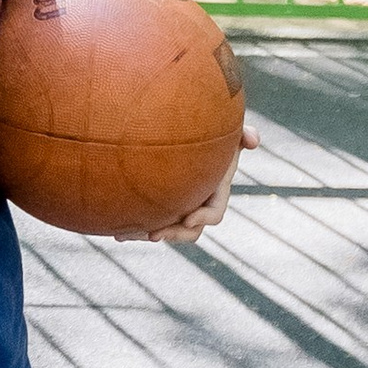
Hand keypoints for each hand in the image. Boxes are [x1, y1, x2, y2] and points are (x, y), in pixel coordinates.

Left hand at [139, 116, 260, 244]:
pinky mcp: (158, 209)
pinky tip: (114, 232)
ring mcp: (177, 209)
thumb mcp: (228, 134)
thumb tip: (254, 140)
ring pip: (164, 231)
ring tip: (127, 234)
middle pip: (189, 231)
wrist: (182, 140)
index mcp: (214, 194)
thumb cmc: (209, 136)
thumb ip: (242, 133)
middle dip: (173, 234)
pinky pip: (147, 224)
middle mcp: (197, 206)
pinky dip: (133, 230)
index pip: (215, 215)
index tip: (189, 216)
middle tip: (155, 233)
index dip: (203, 218)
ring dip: (147, 234)